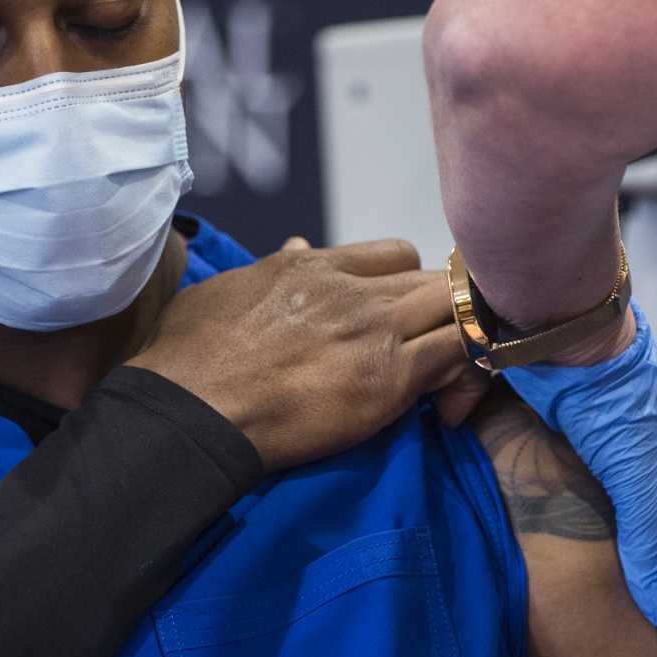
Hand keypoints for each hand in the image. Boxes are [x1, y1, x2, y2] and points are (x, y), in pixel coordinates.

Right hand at [128, 237, 489, 472]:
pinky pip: (459, 354)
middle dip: (442, 310)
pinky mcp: (390, 379)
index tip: (403, 312)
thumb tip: (297, 246)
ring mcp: (375, 330)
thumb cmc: (189, 357)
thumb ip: (271, 268)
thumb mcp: (227, 290)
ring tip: (452, 371)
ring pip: (456, 309)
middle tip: (437, 348)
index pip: (394, 255)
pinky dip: (467, 369)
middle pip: (433, 279)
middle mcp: (352, 290)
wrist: (189, 410)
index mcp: (312, 265)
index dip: (407, 283)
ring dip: (461, 336)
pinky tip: (452, 397)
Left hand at [503, 306, 656, 628]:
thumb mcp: (638, 480)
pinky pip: (580, 446)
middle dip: (651, 510)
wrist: (559, 333)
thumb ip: (650, 544)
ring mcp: (614, 406)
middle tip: (638, 555)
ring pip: (618, 460)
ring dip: (607, 491)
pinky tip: (556, 500)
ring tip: (595, 536)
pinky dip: (573, 472)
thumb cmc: (613, 397)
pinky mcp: (575, 402)